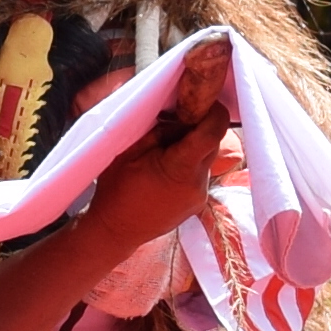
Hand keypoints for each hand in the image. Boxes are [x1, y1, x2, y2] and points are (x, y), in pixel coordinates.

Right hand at [84, 102, 228, 251]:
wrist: (115, 231)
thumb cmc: (116, 189)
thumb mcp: (129, 151)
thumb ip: (159, 133)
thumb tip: (180, 117)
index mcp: (179, 168)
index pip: (211, 134)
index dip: (214, 113)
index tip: (207, 100)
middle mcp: (197, 184)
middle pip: (212, 144)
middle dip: (198, 128)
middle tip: (176, 119)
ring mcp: (199, 196)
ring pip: (206, 159)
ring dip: (192, 147)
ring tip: (165, 148)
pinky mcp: (197, 203)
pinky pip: (199, 174)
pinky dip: (188, 164)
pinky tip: (166, 167)